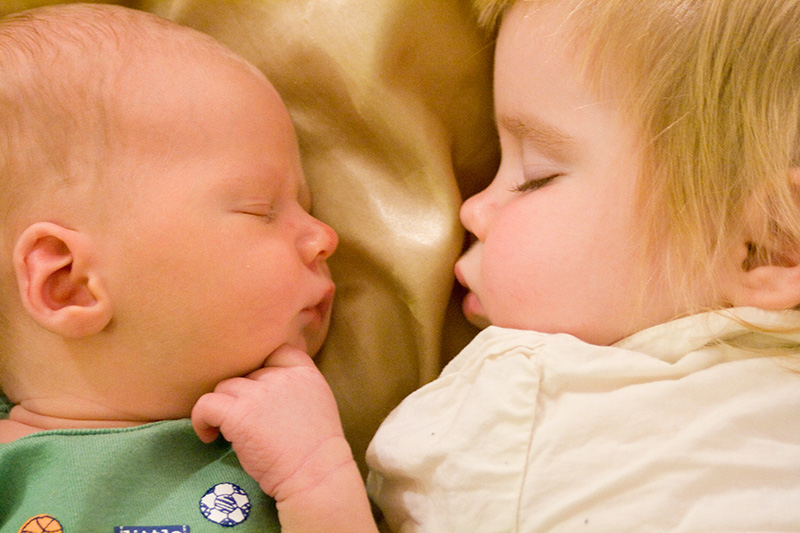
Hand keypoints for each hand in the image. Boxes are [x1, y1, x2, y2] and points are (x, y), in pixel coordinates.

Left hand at [191, 344, 349, 499]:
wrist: (315, 475)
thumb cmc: (316, 453)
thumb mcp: (318, 405)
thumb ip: (296, 389)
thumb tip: (263, 388)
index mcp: (306, 375)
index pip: (277, 351)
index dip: (264, 367)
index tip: (260, 391)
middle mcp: (282, 378)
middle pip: (247, 373)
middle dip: (244, 396)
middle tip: (245, 421)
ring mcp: (260, 394)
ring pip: (225, 386)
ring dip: (224, 407)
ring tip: (227, 430)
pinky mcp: (239, 414)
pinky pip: (206, 404)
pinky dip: (201, 420)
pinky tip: (209, 436)